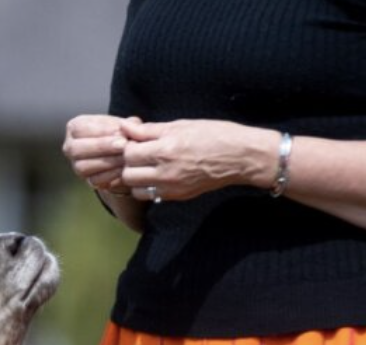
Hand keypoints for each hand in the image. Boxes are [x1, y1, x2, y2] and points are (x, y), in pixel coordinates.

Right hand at [63, 114, 139, 193]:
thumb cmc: (120, 133)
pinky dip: (111, 175)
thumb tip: (130, 125)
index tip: (120, 130)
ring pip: (83, 167)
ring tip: (126, 156)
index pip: (79, 129)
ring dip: (107, 162)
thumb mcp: (123, 123)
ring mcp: (77, 166)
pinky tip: (125, 169)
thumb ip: (127, 123)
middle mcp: (70, 148)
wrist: (124, 153)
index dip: (100, 130)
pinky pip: (94, 181)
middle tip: (123, 144)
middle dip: (101, 146)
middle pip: (76, 149)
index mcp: (74, 128)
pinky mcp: (88, 181)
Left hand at [119, 119, 278, 202]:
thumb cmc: (214, 135)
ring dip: (137, 178)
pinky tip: (159, 175)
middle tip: (140, 154)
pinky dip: (149, 187)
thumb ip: (149, 130)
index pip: (128, 153)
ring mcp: (171, 188)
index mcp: (166, 149)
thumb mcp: (181, 126)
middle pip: (128, 174)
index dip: (129, 145)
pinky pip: (151, 196)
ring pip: (136, 189)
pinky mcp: (178, 196)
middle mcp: (166, 172)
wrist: (241, 156)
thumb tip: (124, 126)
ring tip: (148, 166)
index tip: (137, 140)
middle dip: (130, 163)